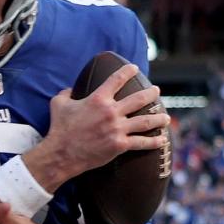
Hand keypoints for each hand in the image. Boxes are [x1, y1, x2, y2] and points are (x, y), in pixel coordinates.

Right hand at [25, 64, 170, 187]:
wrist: (61, 154)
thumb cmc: (59, 129)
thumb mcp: (58, 104)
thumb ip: (66, 93)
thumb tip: (70, 90)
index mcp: (98, 99)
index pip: (117, 79)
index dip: (128, 71)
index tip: (135, 68)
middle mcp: (111, 111)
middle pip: (138, 99)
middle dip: (151, 94)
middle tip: (156, 91)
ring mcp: (117, 129)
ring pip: (145, 121)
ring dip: (158, 118)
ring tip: (165, 117)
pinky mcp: (119, 145)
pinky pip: (141, 142)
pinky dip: (153, 142)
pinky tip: (162, 140)